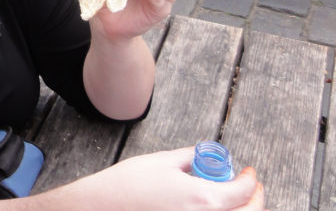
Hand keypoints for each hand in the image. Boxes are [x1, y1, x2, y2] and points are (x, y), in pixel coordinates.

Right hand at [78, 149, 265, 210]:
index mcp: (203, 199)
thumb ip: (190, 157)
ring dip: (242, 210)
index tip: (248, 171)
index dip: (250, 180)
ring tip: (236, 200)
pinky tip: (215, 207)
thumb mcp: (163, 161)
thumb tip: (203, 156)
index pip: (243, 192)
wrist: (105, 206)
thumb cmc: (130, 183)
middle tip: (252, 187)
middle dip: (256, 200)